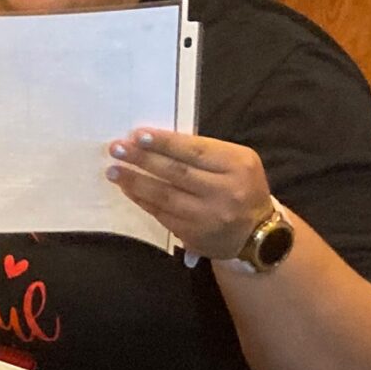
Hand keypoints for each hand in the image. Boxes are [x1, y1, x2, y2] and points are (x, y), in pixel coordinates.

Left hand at [105, 128, 273, 260]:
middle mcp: (225, 191)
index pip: (195, 151)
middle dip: (143, 159)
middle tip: (117, 149)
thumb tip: (155, 142)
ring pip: (165, 196)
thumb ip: (202, 152)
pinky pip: (162, 213)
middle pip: (177, 172)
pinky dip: (142, 199)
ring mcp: (209, 216)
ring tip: (113, 170)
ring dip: (135, 181)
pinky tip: (128, 188)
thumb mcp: (234, 162)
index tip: (138, 135)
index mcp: (238, 165)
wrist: (257, 233)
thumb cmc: (239, 187)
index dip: (164, 143)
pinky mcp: (194, 234)